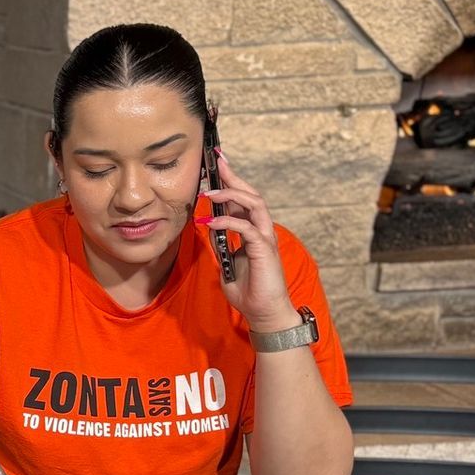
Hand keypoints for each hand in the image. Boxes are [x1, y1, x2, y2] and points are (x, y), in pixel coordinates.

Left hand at [202, 151, 300, 333]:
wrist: (263, 312)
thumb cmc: (248, 291)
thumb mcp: (226, 264)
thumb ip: (220, 246)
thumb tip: (209, 230)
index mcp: (252, 232)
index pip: (242, 201)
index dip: (232, 183)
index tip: (218, 166)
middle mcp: (261, 231)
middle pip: (251, 195)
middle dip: (234, 177)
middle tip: (218, 161)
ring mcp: (265, 239)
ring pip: (255, 205)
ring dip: (232, 195)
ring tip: (210, 192)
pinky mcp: (264, 250)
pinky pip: (247, 228)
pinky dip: (229, 222)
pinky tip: (212, 221)